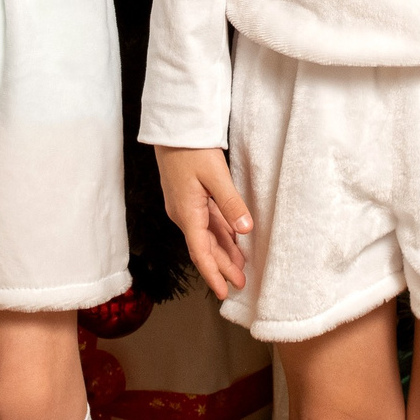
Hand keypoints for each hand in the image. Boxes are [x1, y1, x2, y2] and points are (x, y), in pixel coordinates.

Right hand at [154, 145, 251, 300]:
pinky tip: (233, 238)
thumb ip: (231, 203)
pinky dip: (221, 232)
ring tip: (241, 266)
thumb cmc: (192, 149)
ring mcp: (185, 206)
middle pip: (205, 247)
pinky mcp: (189, 197)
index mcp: (187, 213)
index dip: (213, 274)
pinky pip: (207, 221)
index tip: (224, 291)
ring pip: (207, 235)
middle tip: (241, 283)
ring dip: (223, 251)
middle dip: (222, 266)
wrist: (174, 128)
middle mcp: (184, 214)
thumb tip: (245, 230)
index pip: (201, 253)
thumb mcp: (216, 175)